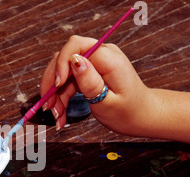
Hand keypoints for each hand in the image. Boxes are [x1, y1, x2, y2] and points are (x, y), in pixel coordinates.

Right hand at [40, 35, 158, 136]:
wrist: (141, 117)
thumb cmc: (129, 112)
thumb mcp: (108, 101)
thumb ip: (90, 81)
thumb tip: (74, 60)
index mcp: (108, 58)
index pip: (76, 46)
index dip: (61, 63)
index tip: (56, 86)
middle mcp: (99, 55)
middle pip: (64, 59)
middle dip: (52, 83)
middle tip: (48, 107)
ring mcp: (93, 64)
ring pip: (63, 73)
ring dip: (55, 95)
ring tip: (57, 116)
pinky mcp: (89, 73)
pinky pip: (68, 82)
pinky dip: (61, 98)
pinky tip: (60, 114)